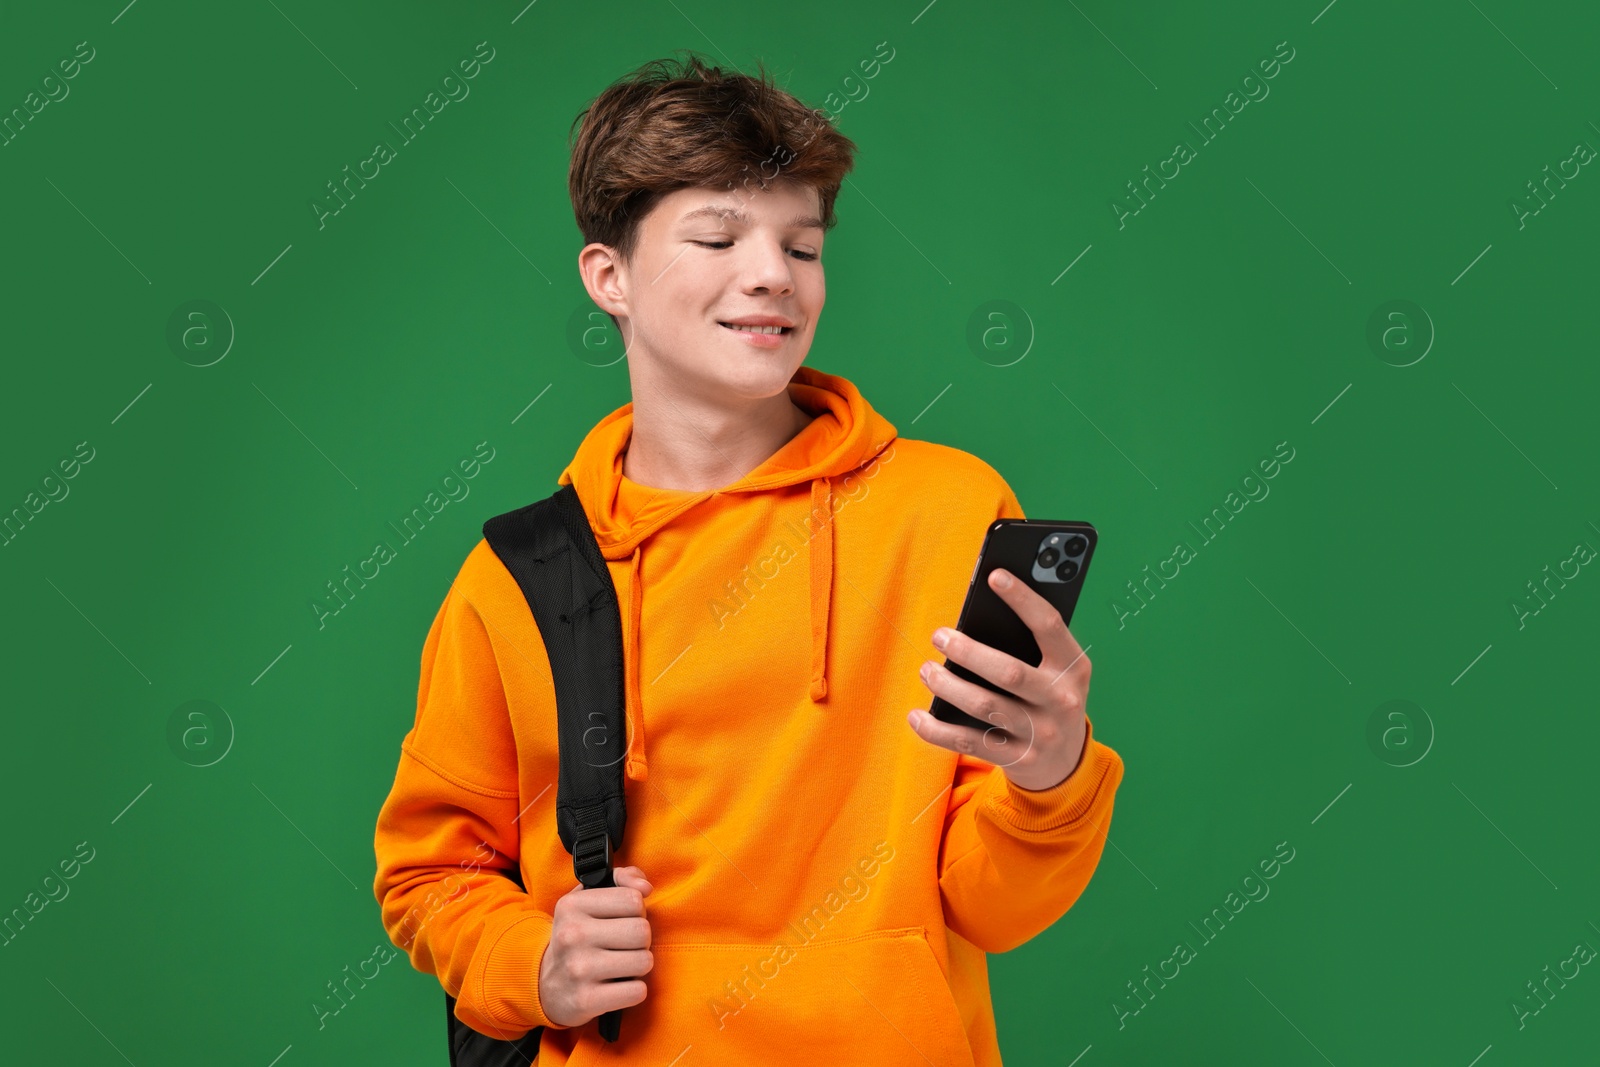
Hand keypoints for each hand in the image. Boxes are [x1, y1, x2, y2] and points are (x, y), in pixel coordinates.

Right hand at [538, 865, 653, 1026]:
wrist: (543, 984)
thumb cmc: (576, 936)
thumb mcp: (588, 900)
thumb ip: (621, 879)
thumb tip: (646, 887)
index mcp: (573, 906)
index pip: (634, 899)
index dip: (636, 910)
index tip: (622, 919)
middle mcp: (572, 935)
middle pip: (642, 931)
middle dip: (641, 939)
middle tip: (624, 945)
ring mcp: (578, 969)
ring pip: (644, 961)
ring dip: (639, 965)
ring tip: (621, 965)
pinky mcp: (586, 1000)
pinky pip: (637, 991)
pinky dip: (634, 990)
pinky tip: (617, 986)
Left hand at [907, 568, 1090, 790]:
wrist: (1065, 765)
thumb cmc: (1049, 698)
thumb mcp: (1057, 671)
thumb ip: (1031, 644)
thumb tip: (978, 615)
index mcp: (1074, 667)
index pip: (1049, 626)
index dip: (1023, 598)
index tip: (995, 576)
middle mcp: (1061, 700)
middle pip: (1009, 672)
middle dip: (968, 651)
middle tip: (939, 635)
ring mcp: (1041, 734)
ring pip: (985, 706)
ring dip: (947, 686)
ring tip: (927, 670)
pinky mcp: (1019, 759)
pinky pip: (970, 742)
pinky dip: (937, 730)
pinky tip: (917, 717)